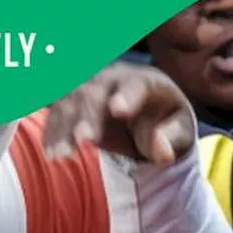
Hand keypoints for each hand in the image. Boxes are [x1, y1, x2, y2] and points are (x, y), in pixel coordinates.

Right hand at [44, 63, 195, 165]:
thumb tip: (162, 152)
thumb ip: (172, 139)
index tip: (118, 110)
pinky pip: (58, 112)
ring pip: (70, 101)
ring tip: (59, 154)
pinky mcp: (74, 101)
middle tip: (82, 140)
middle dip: (86, 115)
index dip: (126, 96)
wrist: (149, 114)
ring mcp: (91, 86)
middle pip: (95, 92)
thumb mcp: (181, 132)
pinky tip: (50, 151)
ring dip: (62, 127)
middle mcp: (114, 78)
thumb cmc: (168, 123)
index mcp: (147, 81)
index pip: (136, 84)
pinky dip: (52, 131)